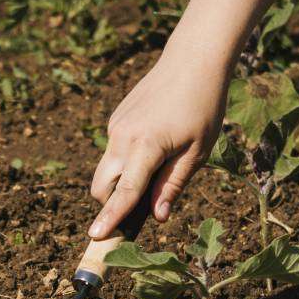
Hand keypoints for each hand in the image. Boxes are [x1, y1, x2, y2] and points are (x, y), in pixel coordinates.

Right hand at [88, 54, 226, 238]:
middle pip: (102, 185)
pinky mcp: (117, 118)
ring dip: (122, 181)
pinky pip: (115, 150)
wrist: (192, 61)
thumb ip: (173, 185)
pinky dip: (127, 161)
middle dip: (111, 204)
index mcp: (146, 146)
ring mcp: (116, 126)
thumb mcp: (197, 152)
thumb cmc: (203, 107)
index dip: (111, 218)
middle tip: (141, 209)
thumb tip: (156, 217)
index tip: (96, 237)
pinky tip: (158, 144)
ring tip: (161, 169)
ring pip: (107, 168)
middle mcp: (123, 136)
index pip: (124, 192)